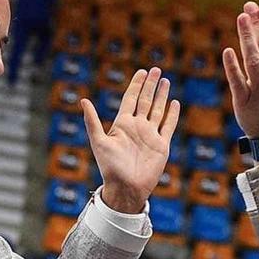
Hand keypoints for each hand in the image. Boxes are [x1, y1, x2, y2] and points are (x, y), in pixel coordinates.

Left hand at [81, 68, 180, 213]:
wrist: (126, 188)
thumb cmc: (109, 168)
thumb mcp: (98, 142)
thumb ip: (92, 121)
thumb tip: (83, 100)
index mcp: (122, 124)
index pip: (131, 99)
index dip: (136, 84)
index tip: (142, 71)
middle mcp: (137, 127)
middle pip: (146, 100)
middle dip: (151, 85)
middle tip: (157, 69)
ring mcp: (150, 135)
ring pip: (158, 110)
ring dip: (162, 96)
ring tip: (166, 81)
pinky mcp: (161, 146)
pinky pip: (168, 126)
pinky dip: (172, 115)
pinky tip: (174, 103)